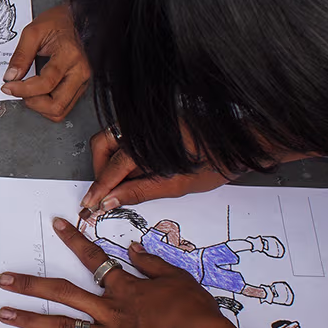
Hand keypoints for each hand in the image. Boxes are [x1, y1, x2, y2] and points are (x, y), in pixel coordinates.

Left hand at [0, 215, 246, 327]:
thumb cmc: (195, 312)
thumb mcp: (178, 277)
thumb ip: (151, 263)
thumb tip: (131, 249)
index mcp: (125, 288)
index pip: (95, 259)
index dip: (74, 241)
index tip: (56, 225)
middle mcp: (110, 310)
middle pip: (63, 293)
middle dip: (31, 285)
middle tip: (3, 280)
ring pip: (62, 326)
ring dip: (31, 320)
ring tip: (4, 316)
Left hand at [1, 3, 89, 120]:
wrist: (74, 20)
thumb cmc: (57, 23)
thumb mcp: (33, 32)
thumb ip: (21, 55)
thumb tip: (11, 76)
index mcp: (69, 55)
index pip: (46, 83)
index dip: (23, 89)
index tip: (8, 86)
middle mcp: (80, 72)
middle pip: (56, 105)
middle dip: (32, 102)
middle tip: (18, 90)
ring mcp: (82, 81)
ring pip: (60, 111)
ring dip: (39, 107)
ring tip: (27, 93)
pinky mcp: (79, 87)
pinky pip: (64, 107)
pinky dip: (47, 106)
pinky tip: (37, 94)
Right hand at [84, 126, 228, 211]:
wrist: (237, 147)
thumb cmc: (215, 165)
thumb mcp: (176, 186)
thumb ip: (139, 191)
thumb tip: (111, 200)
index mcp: (148, 140)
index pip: (113, 166)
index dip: (100, 187)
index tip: (89, 203)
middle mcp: (143, 126)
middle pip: (103, 144)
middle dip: (100, 170)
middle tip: (107, 194)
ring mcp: (145, 124)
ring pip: (111, 140)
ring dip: (110, 163)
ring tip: (123, 185)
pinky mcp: (150, 127)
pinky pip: (126, 139)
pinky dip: (124, 157)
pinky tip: (136, 174)